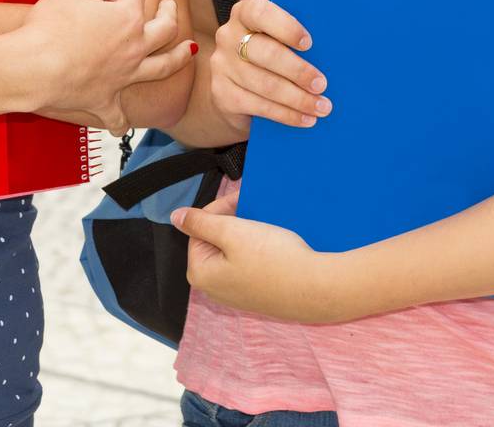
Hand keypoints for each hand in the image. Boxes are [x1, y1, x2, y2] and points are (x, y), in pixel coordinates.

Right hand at [18, 0, 192, 134]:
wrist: (34, 67)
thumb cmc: (48, 27)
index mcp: (127, 17)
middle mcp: (134, 47)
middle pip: (165, 28)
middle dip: (170, 14)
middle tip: (170, 6)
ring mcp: (124, 76)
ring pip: (162, 68)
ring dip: (178, 58)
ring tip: (188, 51)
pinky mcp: (105, 101)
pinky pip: (118, 116)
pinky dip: (120, 122)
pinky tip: (122, 126)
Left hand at [171, 192, 341, 320]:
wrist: (317, 288)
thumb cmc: (274, 260)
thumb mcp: (232, 232)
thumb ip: (200, 222)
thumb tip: (176, 217)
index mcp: (200, 274)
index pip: (199, 228)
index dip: (220, 209)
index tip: (241, 198)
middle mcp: (214, 289)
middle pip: (215, 241)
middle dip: (233, 221)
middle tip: (254, 208)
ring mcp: (236, 295)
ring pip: (233, 251)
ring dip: (246, 233)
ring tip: (265, 223)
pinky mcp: (256, 295)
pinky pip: (248, 265)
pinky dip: (257, 249)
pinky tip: (272, 243)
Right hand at [209, 0, 329, 139]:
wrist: (235, 91)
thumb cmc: (269, 58)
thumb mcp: (277, 41)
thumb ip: (294, 41)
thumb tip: (333, 52)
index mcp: (244, 14)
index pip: (260, 13)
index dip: (285, 27)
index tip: (309, 44)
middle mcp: (228, 36)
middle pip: (265, 53)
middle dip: (298, 71)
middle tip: (321, 85)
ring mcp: (222, 66)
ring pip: (264, 84)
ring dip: (297, 98)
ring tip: (321, 107)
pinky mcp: (222, 93)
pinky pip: (258, 105)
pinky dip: (285, 114)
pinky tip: (304, 119)